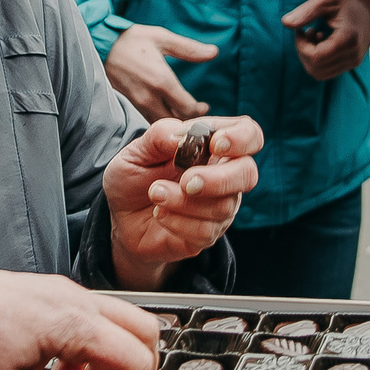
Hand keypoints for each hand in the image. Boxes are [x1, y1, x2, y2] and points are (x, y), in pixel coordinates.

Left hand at [103, 115, 263, 289]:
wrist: (120, 217)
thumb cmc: (135, 177)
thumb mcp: (137, 151)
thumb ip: (159, 136)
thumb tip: (183, 136)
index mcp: (213, 147)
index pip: (249, 135)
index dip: (241, 138)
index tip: (215, 144)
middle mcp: (225, 176)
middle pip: (248, 174)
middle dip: (218, 179)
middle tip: (185, 181)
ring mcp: (220, 207)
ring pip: (223, 206)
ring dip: (183, 201)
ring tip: (156, 193)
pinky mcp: (208, 235)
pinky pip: (206, 231)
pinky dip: (177, 221)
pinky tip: (160, 214)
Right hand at [104, 23, 216, 119]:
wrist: (100, 45)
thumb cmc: (132, 40)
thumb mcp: (162, 38)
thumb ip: (189, 49)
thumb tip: (214, 52)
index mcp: (162, 80)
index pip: (188, 108)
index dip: (200, 111)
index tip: (204, 106)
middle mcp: (150, 97)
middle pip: (176, 121)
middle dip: (189, 119)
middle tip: (196, 112)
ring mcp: (137, 103)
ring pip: (161, 124)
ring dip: (174, 122)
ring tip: (182, 114)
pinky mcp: (128, 105)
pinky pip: (147, 120)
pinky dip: (159, 121)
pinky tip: (165, 113)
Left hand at [282, 0, 369, 81]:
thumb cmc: (346, 2)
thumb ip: (305, 11)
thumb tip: (285, 23)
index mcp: (349, 39)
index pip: (315, 57)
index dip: (301, 46)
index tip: (301, 29)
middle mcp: (353, 55)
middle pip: (315, 68)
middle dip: (303, 51)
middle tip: (306, 31)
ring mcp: (353, 62)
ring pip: (318, 74)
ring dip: (309, 57)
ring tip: (314, 36)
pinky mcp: (351, 65)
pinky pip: (325, 72)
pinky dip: (316, 61)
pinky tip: (320, 42)